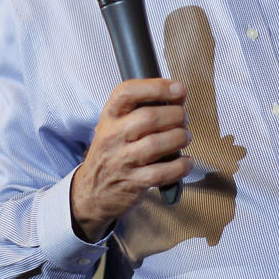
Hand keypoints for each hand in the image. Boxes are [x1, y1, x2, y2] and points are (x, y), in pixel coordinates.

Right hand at [70, 78, 191, 241]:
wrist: (92, 191)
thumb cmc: (111, 153)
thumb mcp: (115, 126)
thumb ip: (139, 110)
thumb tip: (176, 98)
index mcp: (109, 117)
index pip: (128, 92)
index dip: (157, 87)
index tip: (178, 89)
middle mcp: (113, 136)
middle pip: (148, 117)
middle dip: (176, 115)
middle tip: (184, 118)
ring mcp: (121, 160)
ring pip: (156, 144)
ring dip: (180, 137)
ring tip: (184, 137)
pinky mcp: (133, 182)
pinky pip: (162, 172)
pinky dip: (180, 166)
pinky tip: (185, 161)